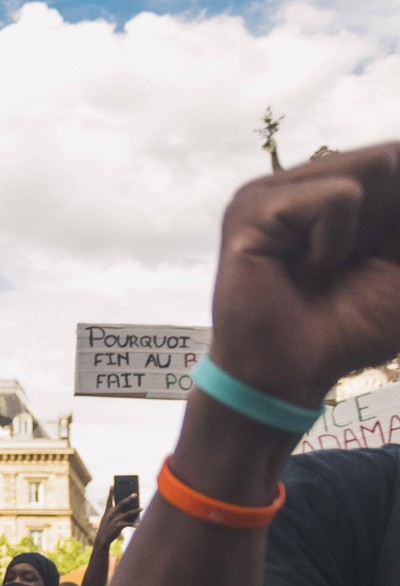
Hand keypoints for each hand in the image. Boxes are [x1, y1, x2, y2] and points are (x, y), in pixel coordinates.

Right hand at [95, 489, 137, 547]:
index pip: (109, 499)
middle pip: (122, 503)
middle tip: (136, 494)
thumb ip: (115, 513)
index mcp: (107, 511)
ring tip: (142, 508)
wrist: (102, 538)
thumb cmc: (106, 527)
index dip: (111, 492)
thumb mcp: (107, 518)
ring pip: (128, 513)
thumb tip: (128, 509)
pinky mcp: (119, 526)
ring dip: (136, 510)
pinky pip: (129, 523)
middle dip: (129, 498)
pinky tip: (138, 524)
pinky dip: (134, 524)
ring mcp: (116, 519)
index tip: (112, 485)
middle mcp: (112, 514)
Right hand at [210, 143, 399, 408]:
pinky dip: (334, 243)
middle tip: (347, 266)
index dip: (397, 212)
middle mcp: (300, 181)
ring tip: (322, 266)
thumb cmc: (345, 328)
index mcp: (331, 188)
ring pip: (372, 168)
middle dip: (388, 222)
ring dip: (364, 233)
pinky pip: (337, 197)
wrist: (290, 375)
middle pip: (392, 157)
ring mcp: (270, 191)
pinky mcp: (253, 209)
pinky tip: (303, 267)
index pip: (396, 157)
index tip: (379, 255)